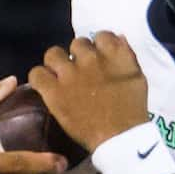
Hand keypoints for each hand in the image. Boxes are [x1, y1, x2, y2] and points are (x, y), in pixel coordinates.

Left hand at [28, 33, 149, 151]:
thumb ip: (126, 54)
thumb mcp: (138, 77)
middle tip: (80, 70)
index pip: (100, 35)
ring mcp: (70, 74)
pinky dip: (39, 78)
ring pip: (53, 54)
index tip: (97, 57)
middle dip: (78, 55)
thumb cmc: (132, 110)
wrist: (119, 137)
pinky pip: (37, 74)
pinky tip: (46, 86)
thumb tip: (117, 36)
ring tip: (60, 75)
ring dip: (57, 63)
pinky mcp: (54, 91)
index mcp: (113, 53)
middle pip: (77, 44)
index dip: (97, 46)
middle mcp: (90, 58)